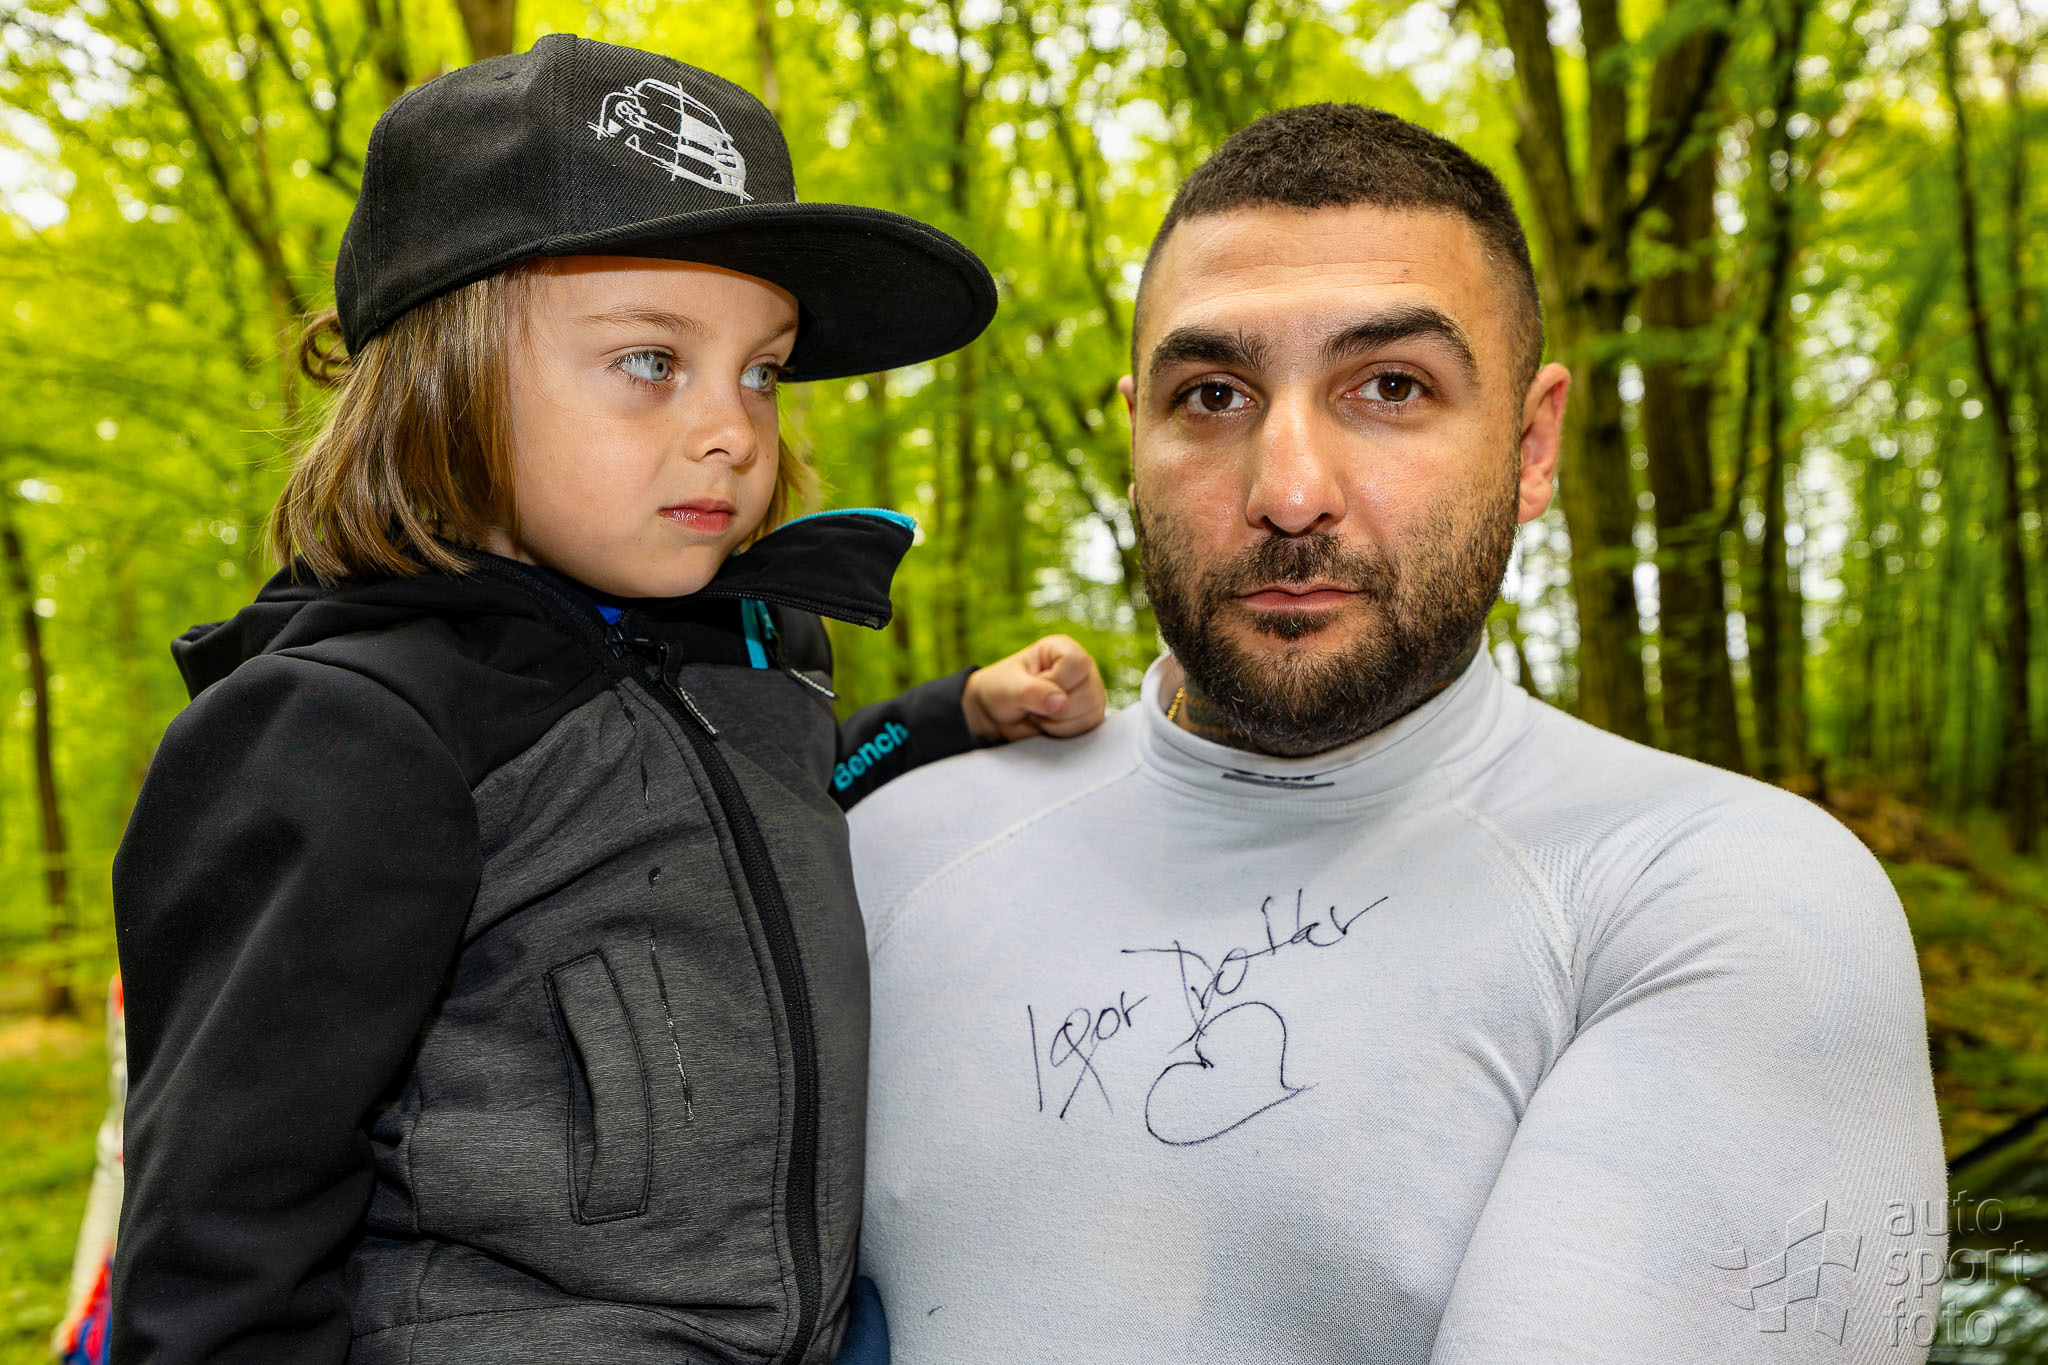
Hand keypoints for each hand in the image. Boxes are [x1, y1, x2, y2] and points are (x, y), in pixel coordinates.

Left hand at [961, 635, 1107, 741]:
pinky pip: (1086, 730)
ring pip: (1090, 715)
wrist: (998, 714)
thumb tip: (1061, 704)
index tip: (1033, 685)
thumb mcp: (1009, 688)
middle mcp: (1083, 669)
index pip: (1077, 663)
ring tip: (1040, 713)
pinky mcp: (1090, 715)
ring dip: (1057, 723)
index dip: (1055, 681)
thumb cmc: (1001, 690)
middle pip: (1088, 694)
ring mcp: (1090, 693)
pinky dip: (1062, 733)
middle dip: (1054, 709)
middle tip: (1034, 704)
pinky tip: (1048, 724)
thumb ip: (1032, 692)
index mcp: (1063, 648)